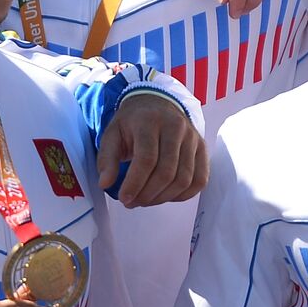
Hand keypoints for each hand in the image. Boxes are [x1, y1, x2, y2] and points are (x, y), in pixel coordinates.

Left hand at [96, 93, 207, 207]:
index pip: (147, 158)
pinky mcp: (202, 148)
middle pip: (167, 171)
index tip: (124, 198)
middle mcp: (176, 127)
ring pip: (184, 179)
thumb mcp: (112, 135)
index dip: (135, 183)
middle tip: (133, 202)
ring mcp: (192, 138)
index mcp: (149, 121)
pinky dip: (183, 195)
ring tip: (146, 200)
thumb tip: (105, 184)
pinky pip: (200, 180)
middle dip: (148, 194)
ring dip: (163, 197)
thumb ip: (107, 159)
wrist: (156, 104)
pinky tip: (166, 196)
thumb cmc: (132, 123)